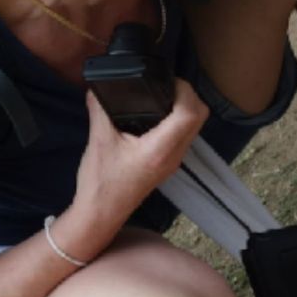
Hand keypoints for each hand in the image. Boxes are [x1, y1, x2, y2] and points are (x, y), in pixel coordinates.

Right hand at [70, 79, 210, 234]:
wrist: (100, 215)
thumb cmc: (100, 182)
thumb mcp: (99, 141)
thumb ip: (100, 111)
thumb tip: (96, 89)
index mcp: (161, 148)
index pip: (190, 113)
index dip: (184, 91)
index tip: (168, 80)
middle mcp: (175, 154)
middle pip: (199, 117)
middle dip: (188, 95)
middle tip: (167, 85)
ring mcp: (175, 160)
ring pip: (194, 126)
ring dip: (185, 107)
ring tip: (161, 95)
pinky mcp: (169, 163)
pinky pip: (183, 135)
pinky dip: (178, 120)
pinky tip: (156, 114)